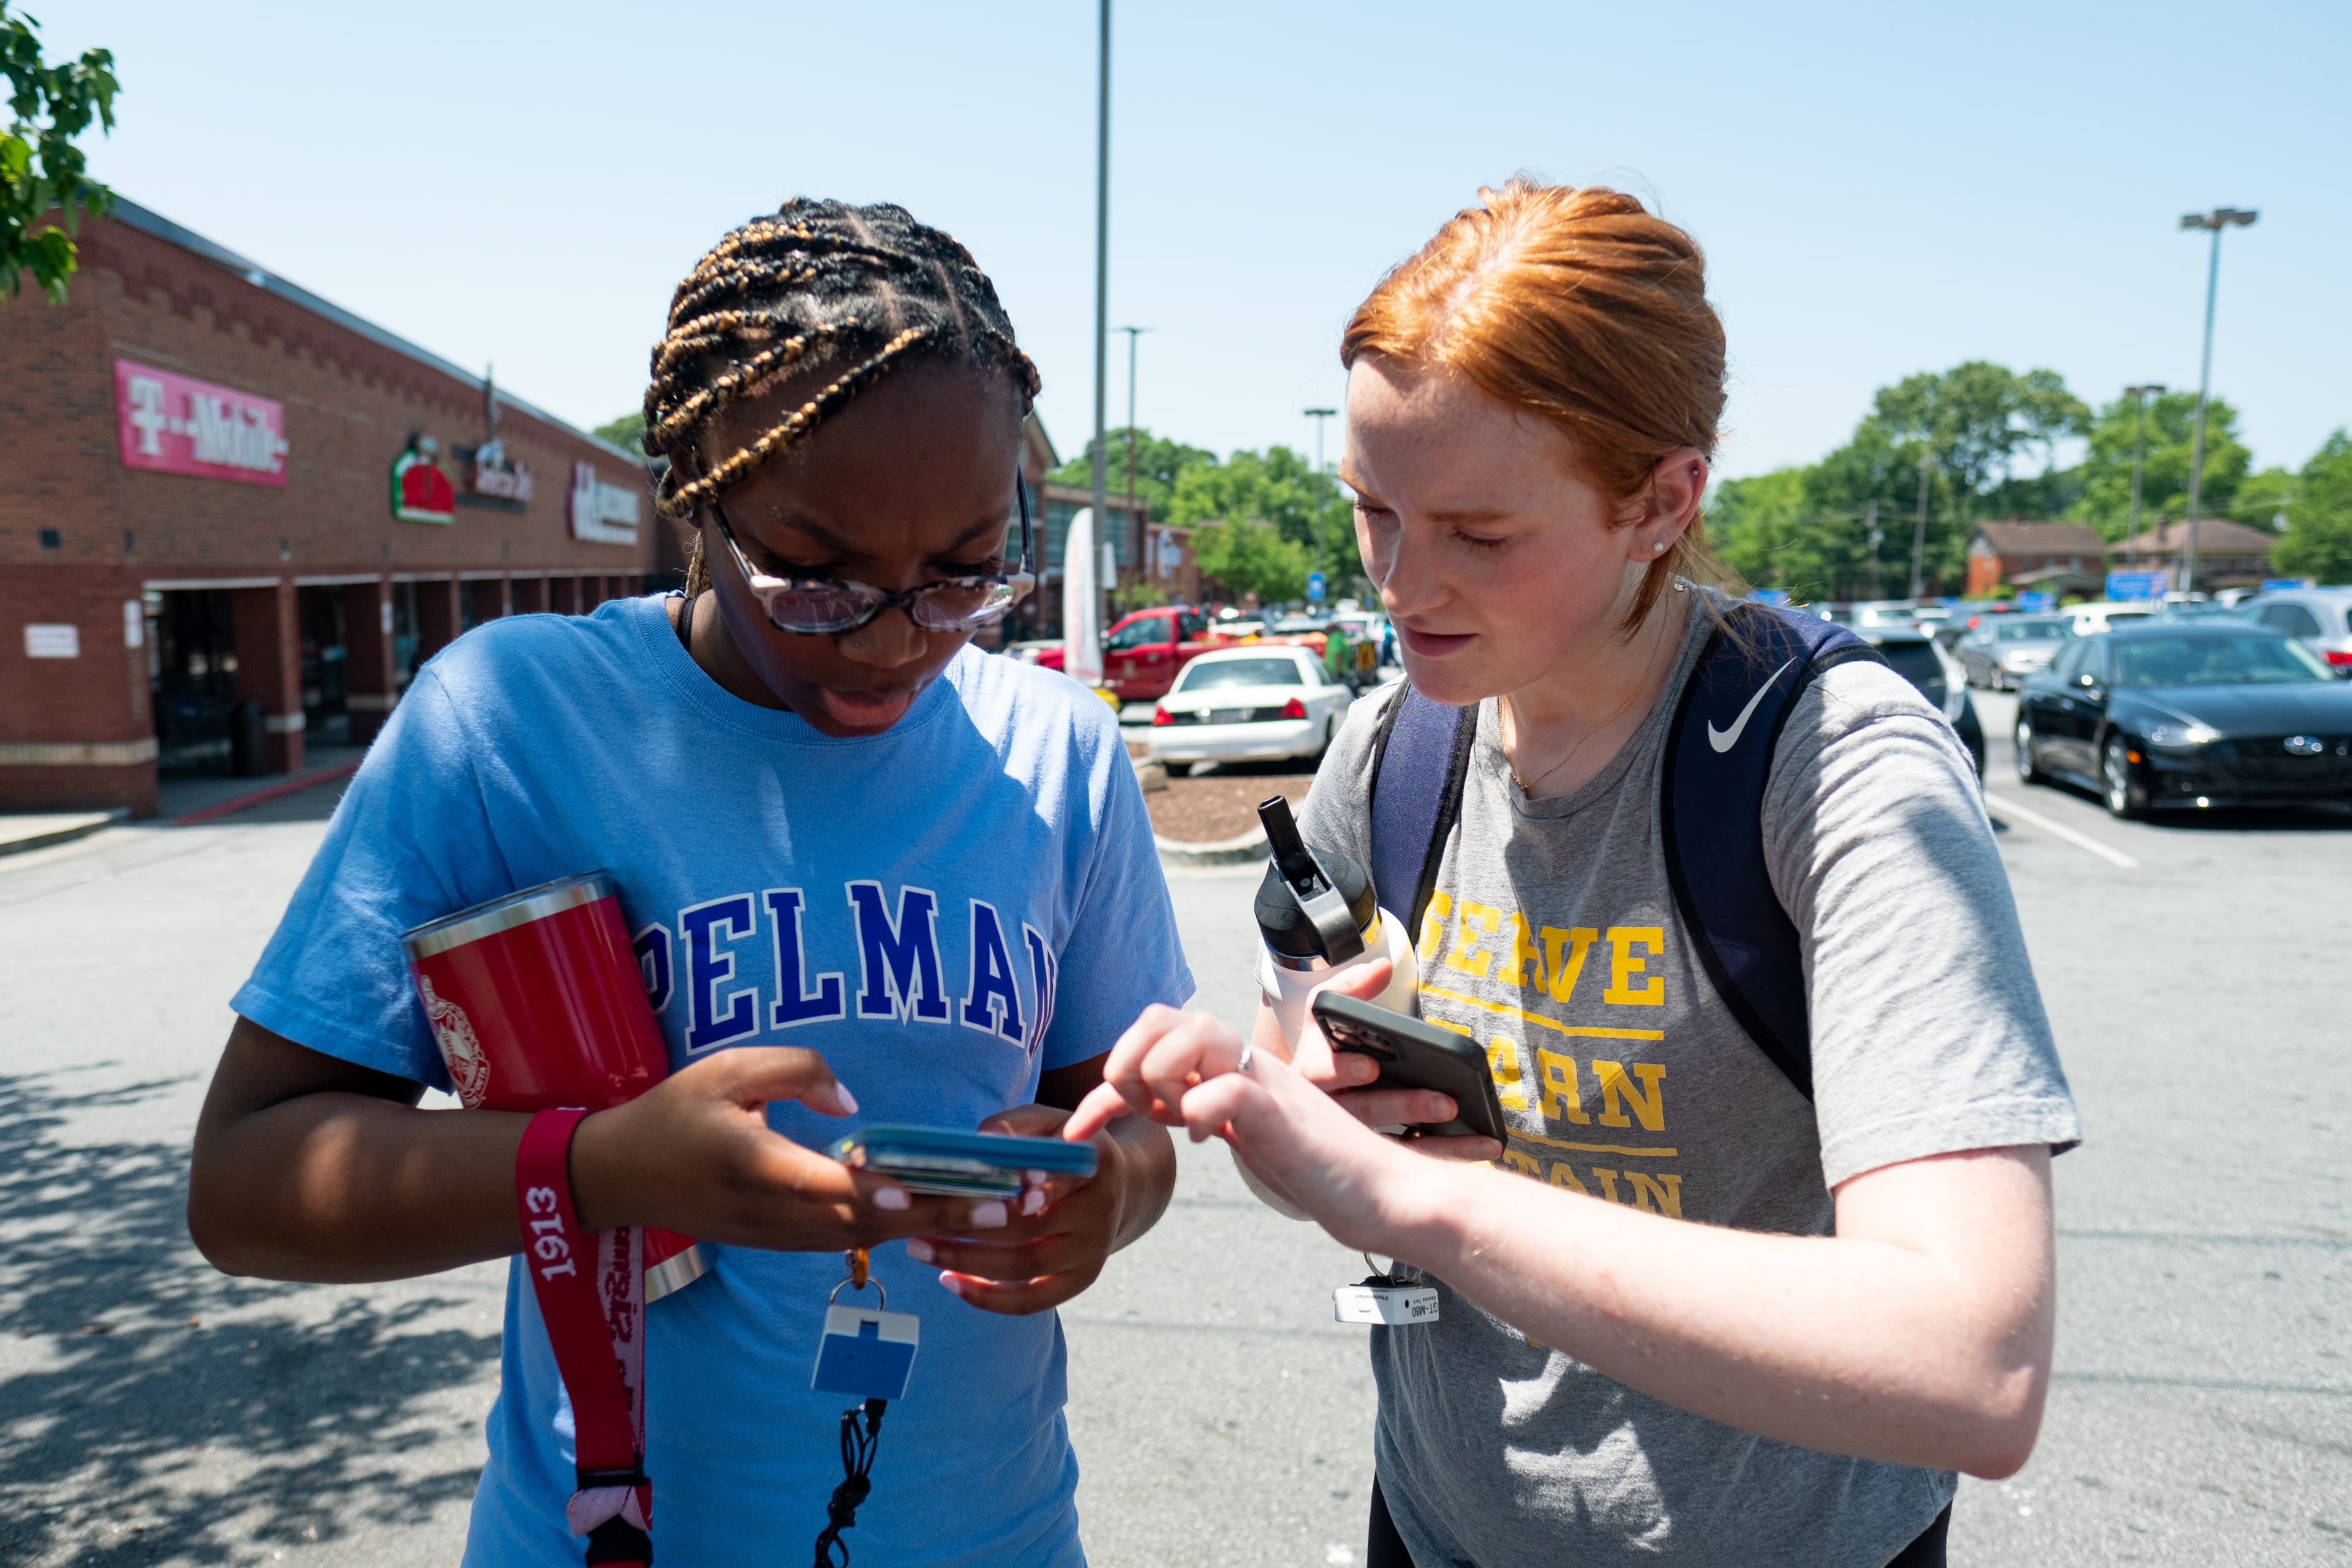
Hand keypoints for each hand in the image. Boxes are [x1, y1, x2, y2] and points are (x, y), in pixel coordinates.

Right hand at [568, 1047, 1000, 1250]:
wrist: (619, 1178)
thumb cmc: (674, 1112)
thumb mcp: (728, 1069)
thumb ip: (796, 1072)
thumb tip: (854, 1104)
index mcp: (754, 1165)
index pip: (826, 1185)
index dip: (877, 1191)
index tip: (924, 1191)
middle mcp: (772, 1212)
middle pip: (865, 1220)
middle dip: (939, 1212)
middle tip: (1005, 1201)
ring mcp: (778, 1236)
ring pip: (864, 1235)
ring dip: (930, 1226)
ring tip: (995, 1208)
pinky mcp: (782, 1242)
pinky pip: (848, 1238)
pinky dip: (898, 1229)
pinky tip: (943, 1215)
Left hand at [903, 1104, 1124, 1315]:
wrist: (1117, 1186)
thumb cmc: (1064, 1146)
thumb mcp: (1049, 1122)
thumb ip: (1016, 1125)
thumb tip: (981, 1142)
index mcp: (1095, 1163)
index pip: (1058, 1176)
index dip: (1020, 1184)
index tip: (981, 1184)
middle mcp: (1100, 1211)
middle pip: (1032, 1227)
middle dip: (971, 1226)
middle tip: (920, 1221)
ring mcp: (1093, 1251)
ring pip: (1027, 1265)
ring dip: (969, 1262)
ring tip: (921, 1250)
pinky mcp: (1080, 1281)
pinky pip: (1032, 1300)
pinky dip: (989, 1298)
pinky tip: (950, 1282)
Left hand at [1065, 1010, 1423, 1250]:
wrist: (1379, 1193)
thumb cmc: (1311, 1165)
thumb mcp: (1239, 1131)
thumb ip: (1196, 1109)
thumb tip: (1147, 1107)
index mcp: (1228, 1066)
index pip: (1153, 1035)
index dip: (1104, 1080)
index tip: (1078, 1130)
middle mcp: (1243, 1062)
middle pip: (1165, 1016)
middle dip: (1129, 1061)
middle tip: (1139, 1111)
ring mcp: (1264, 1082)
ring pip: (1194, 1033)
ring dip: (1161, 1075)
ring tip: (1173, 1116)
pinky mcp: (1282, 1113)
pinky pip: (1227, 1088)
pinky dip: (1199, 1111)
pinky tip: (1203, 1140)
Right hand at [1268, 964, 1500, 1163]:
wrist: (1296, 1105)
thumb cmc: (1324, 1051)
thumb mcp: (1326, 1017)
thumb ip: (1350, 988)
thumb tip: (1381, 967)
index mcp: (1311, 1072)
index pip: (1319, 1072)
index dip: (1342, 1070)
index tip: (1371, 1066)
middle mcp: (1328, 1112)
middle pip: (1362, 1112)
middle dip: (1403, 1107)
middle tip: (1445, 1103)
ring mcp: (1353, 1140)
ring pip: (1391, 1146)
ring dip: (1437, 1142)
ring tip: (1478, 1136)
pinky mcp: (1378, 1158)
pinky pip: (1414, 1158)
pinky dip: (1450, 1154)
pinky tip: (1482, 1148)